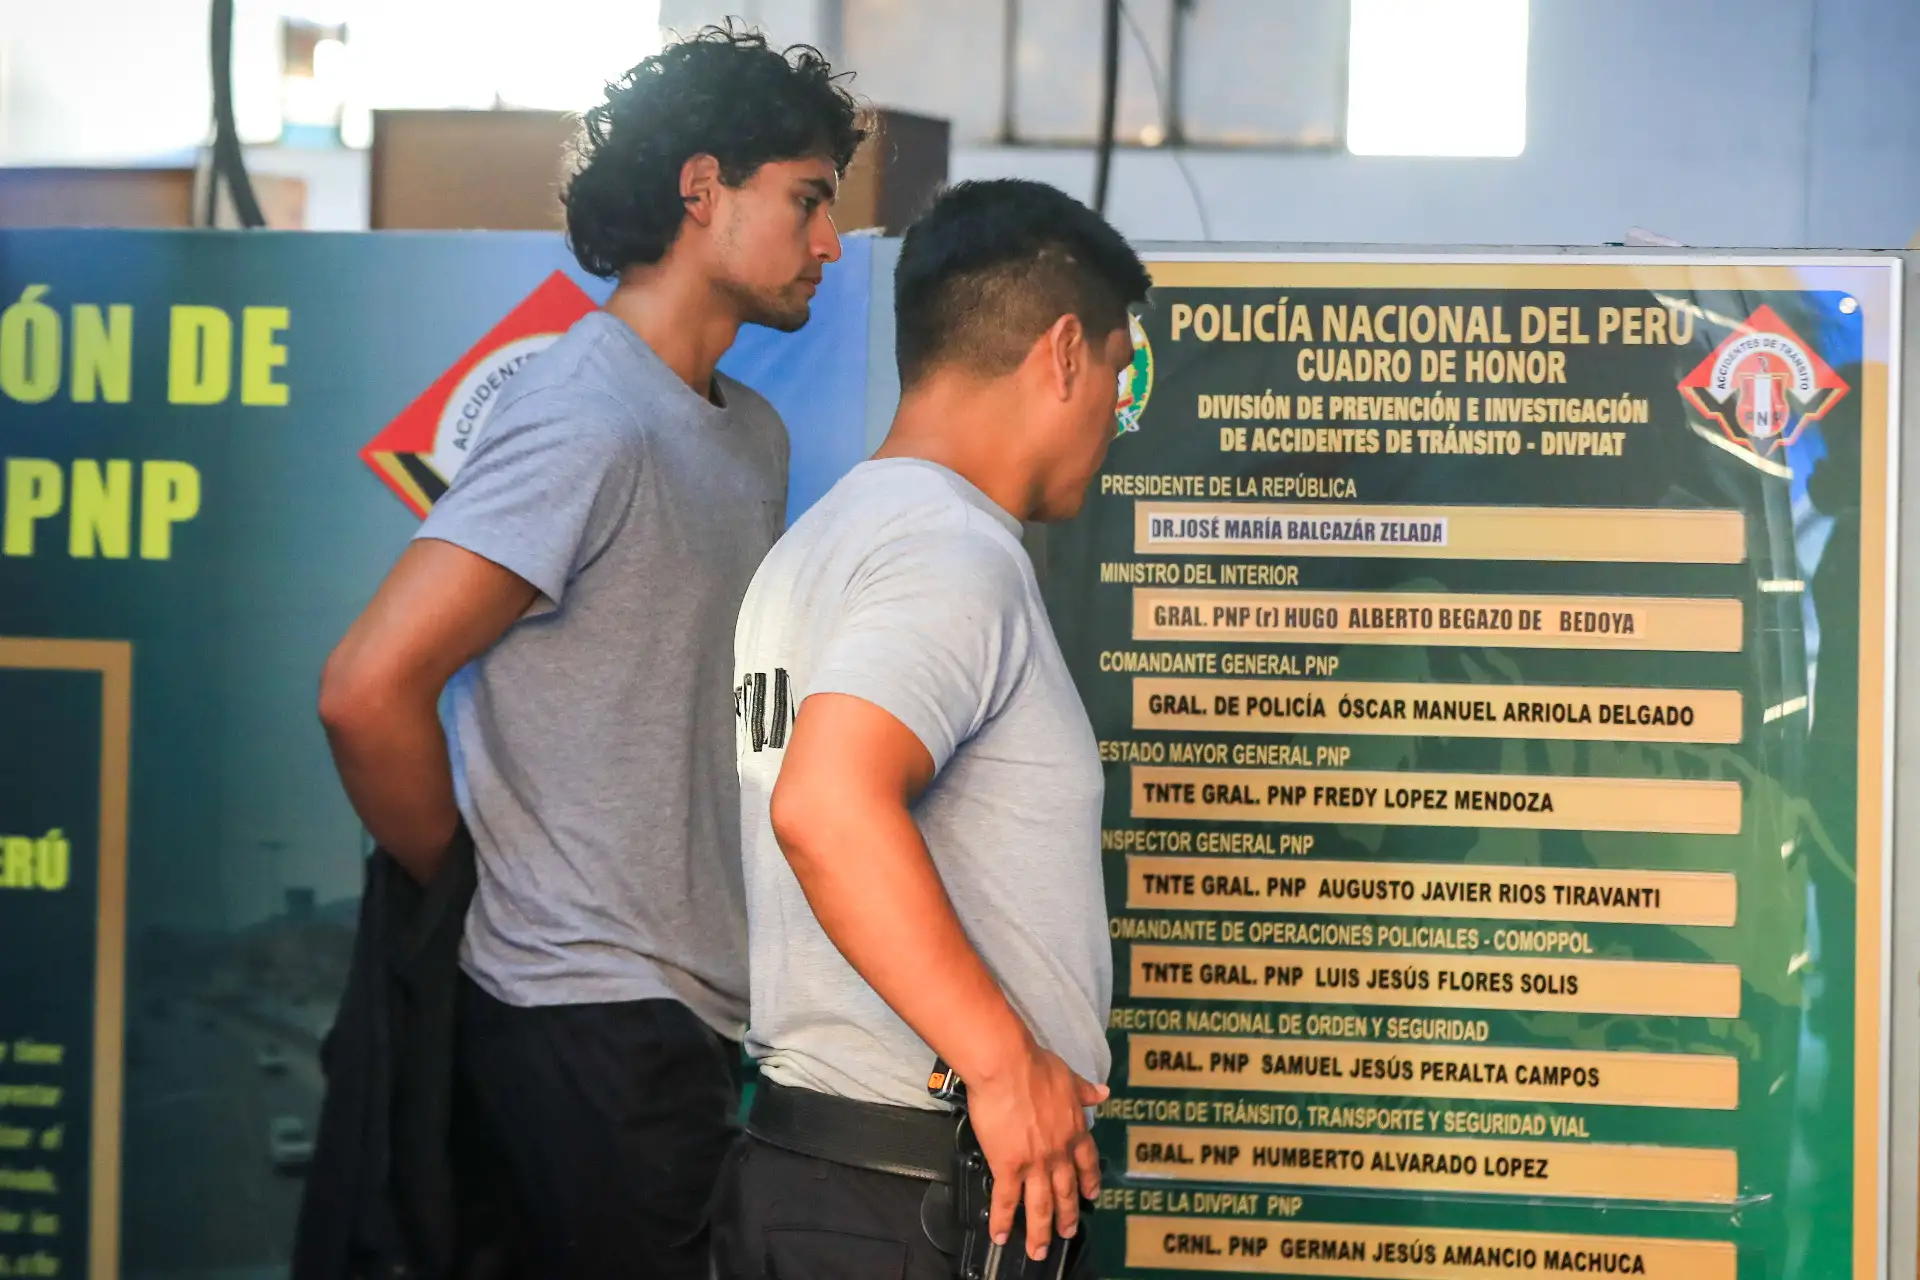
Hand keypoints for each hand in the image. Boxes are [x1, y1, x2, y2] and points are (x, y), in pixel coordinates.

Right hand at [964, 1041, 1107, 1261]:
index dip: (1089, 1181)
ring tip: (1038, 1250)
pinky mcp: (1008, 1166)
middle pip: (1066, 1191)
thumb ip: (1084, 1090)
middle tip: (1067, 1234)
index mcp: (1074, 1130)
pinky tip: (1001, 1235)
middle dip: (1067, 1216)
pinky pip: (1006, 1199)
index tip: (1091, 1195)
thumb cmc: (1035, 1067)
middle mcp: (1058, 1152)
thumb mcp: (1068, 1077)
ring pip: (1040, 1205)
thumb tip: (1103, 1092)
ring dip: (1040, 1230)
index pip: (1087, 1162)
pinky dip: (1004, 1220)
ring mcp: (1034, 1163)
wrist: (1007, 1067)